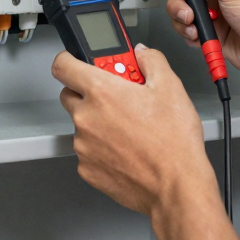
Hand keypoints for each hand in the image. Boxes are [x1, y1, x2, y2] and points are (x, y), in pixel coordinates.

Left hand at [52, 45, 217, 220]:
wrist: (176, 186)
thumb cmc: (174, 142)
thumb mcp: (171, 87)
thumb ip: (151, 61)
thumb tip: (142, 53)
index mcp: (101, 92)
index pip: (63, 65)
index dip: (69, 59)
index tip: (79, 61)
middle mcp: (86, 118)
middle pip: (70, 94)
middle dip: (88, 92)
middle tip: (117, 95)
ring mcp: (83, 146)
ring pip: (81, 125)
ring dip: (98, 122)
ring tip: (130, 128)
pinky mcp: (87, 170)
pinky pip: (88, 151)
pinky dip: (102, 148)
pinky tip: (127, 148)